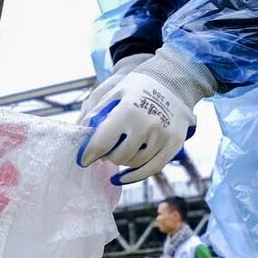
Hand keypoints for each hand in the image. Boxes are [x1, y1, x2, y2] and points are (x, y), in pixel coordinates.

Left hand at [76, 48, 215, 184]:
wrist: (174, 80)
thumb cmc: (139, 85)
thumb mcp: (115, 92)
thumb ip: (97, 113)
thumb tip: (82, 135)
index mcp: (128, 110)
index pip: (103, 141)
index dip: (89, 153)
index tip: (82, 159)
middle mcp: (146, 126)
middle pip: (118, 155)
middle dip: (106, 156)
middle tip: (101, 152)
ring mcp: (162, 137)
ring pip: (134, 163)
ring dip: (121, 161)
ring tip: (116, 153)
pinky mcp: (174, 144)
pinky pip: (152, 168)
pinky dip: (135, 176)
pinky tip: (123, 177)